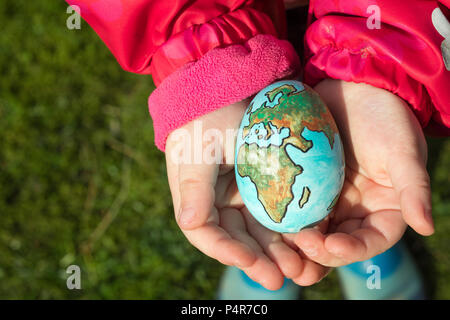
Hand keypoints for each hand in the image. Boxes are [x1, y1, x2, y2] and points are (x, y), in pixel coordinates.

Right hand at [165, 99, 329, 288]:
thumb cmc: (208, 115)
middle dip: (259, 260)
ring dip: (279, 250)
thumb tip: (189, 224)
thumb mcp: (199, 149)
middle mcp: (219, 202)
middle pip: (238, 239)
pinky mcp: (266, 183)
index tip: (250, 262)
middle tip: (282, 279)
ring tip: (301, 269)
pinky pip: (279, 211)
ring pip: (261, 231)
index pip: (207, 234)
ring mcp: (244, 194)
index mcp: (196, 197)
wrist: (230, 84)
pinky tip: (309, 239)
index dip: (227, 252)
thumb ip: (193, 189)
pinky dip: (291, 227)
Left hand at [294, 79, 433, 266]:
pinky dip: (283, 218)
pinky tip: (268, 220)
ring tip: (280, 246)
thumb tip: (427, 227)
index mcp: (384, 209)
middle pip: (337, 243)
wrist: (353, 87)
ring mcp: (328, 200)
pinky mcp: (306, 186)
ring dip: (296, 243)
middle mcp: (355, 210)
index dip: (353, 250)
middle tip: (299, 244)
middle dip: (318, 251)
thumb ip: (413, 188)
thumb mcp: (402, 150)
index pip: (371, 241)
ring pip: (312, 231)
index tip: (332, 246)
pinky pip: (293, 208)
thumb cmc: (384, 116)